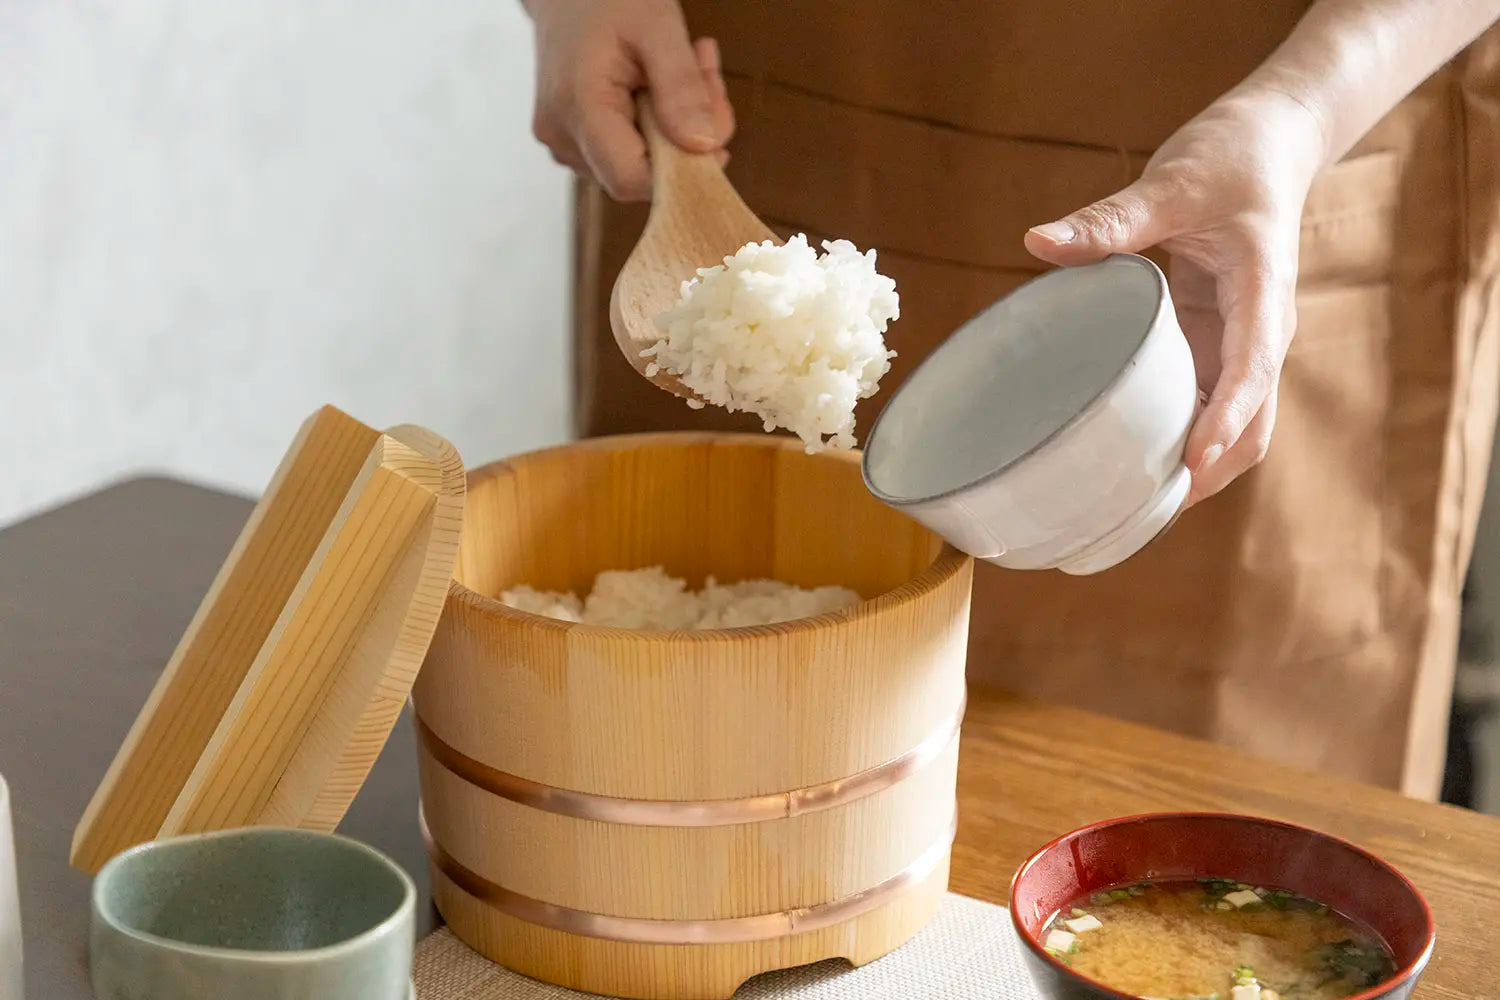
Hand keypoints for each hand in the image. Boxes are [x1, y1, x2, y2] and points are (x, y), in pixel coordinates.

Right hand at [526, 0, 734, 201]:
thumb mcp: (656, 28)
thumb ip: (682, 87)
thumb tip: (706, 146)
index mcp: (577, 109)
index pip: (631, 179)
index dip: (680, 170)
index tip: (714, 133)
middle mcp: (563, 138)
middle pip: (642, 173)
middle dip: (688, 136)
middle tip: (707, 76)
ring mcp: (566, 143)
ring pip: (642, 163)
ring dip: (679, 125)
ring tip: (690, 68)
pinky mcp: (577, 141)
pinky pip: (631, 150)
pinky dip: (661, 123)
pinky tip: (667, 83)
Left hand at [1024, 91, 1326, 504]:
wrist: (1271, 141)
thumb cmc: (1229, 158)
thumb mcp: (1171, 183)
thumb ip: (1109, 219)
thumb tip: (1037, 242)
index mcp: (1261, 293)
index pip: (1253, 369)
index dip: (1225, 420)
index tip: (1193, 463)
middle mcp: (1260, 330)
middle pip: (1254, 422)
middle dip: (1211, 469)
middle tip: (1144, 511)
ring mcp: (1240, 342)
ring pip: (1235, 424)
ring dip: (1197, 466)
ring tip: (1132, 507)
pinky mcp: (1217, 342)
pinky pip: (1207, 403)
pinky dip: (1180, 436)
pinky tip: (1133, 461)